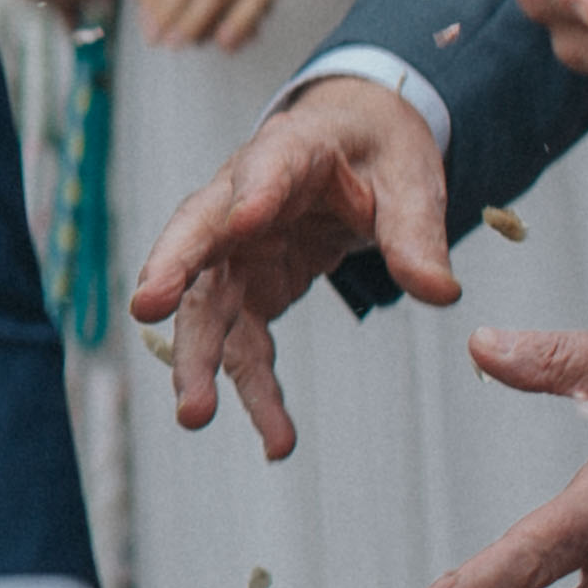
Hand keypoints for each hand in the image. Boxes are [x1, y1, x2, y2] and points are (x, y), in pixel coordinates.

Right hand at [131, 74, 457, 459]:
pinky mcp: (248, 290)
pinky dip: (255, 391)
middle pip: (197, 238)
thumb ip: (417, 234)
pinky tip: (276, 438)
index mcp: (291, 151)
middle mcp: (241, 202)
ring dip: (198, 359)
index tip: (242, 218)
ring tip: (195, 414)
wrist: (353, 149)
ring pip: (205, 305)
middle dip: (171, 273)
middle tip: (148, 309)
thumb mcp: (411, 180)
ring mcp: (236, 251)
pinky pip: (242, 344)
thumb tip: (439, 294)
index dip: (252, 191)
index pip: (267, 167)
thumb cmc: (375, 152)